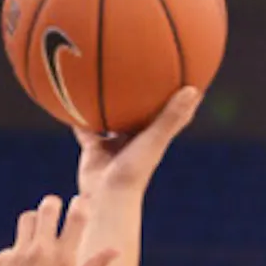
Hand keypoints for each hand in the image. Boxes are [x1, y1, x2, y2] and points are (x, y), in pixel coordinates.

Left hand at [0, 196, 116, 265]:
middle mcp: (41, 250)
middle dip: (53, 205)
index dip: (81, 204)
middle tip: (53, 210)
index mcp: (64, 258)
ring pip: (26, 219)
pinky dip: (15, 257)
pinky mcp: (0, 261)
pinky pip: (10, 249)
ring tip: (35, 236)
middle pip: (48, 207)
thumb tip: (116, 249)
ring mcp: (19, 254)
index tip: (80, 203)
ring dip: (33, 223)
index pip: (77, 216)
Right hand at [76, 88, 200, 197]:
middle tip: (147, 70)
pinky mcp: (94, 149)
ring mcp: (114, 144)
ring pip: (113, 119)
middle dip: (145, 95)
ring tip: (107, 78)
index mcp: (154, 137)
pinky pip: (85, 129)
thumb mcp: (155, 140)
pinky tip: (72, 97)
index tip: (192, 77)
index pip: (173, 114)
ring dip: (111, 103)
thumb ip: (171, 117)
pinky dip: (78, 117)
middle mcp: (135, 139)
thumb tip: (193, 89)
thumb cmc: (134, 170)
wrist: (105, 196)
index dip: (182, 97)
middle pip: (143, 113)